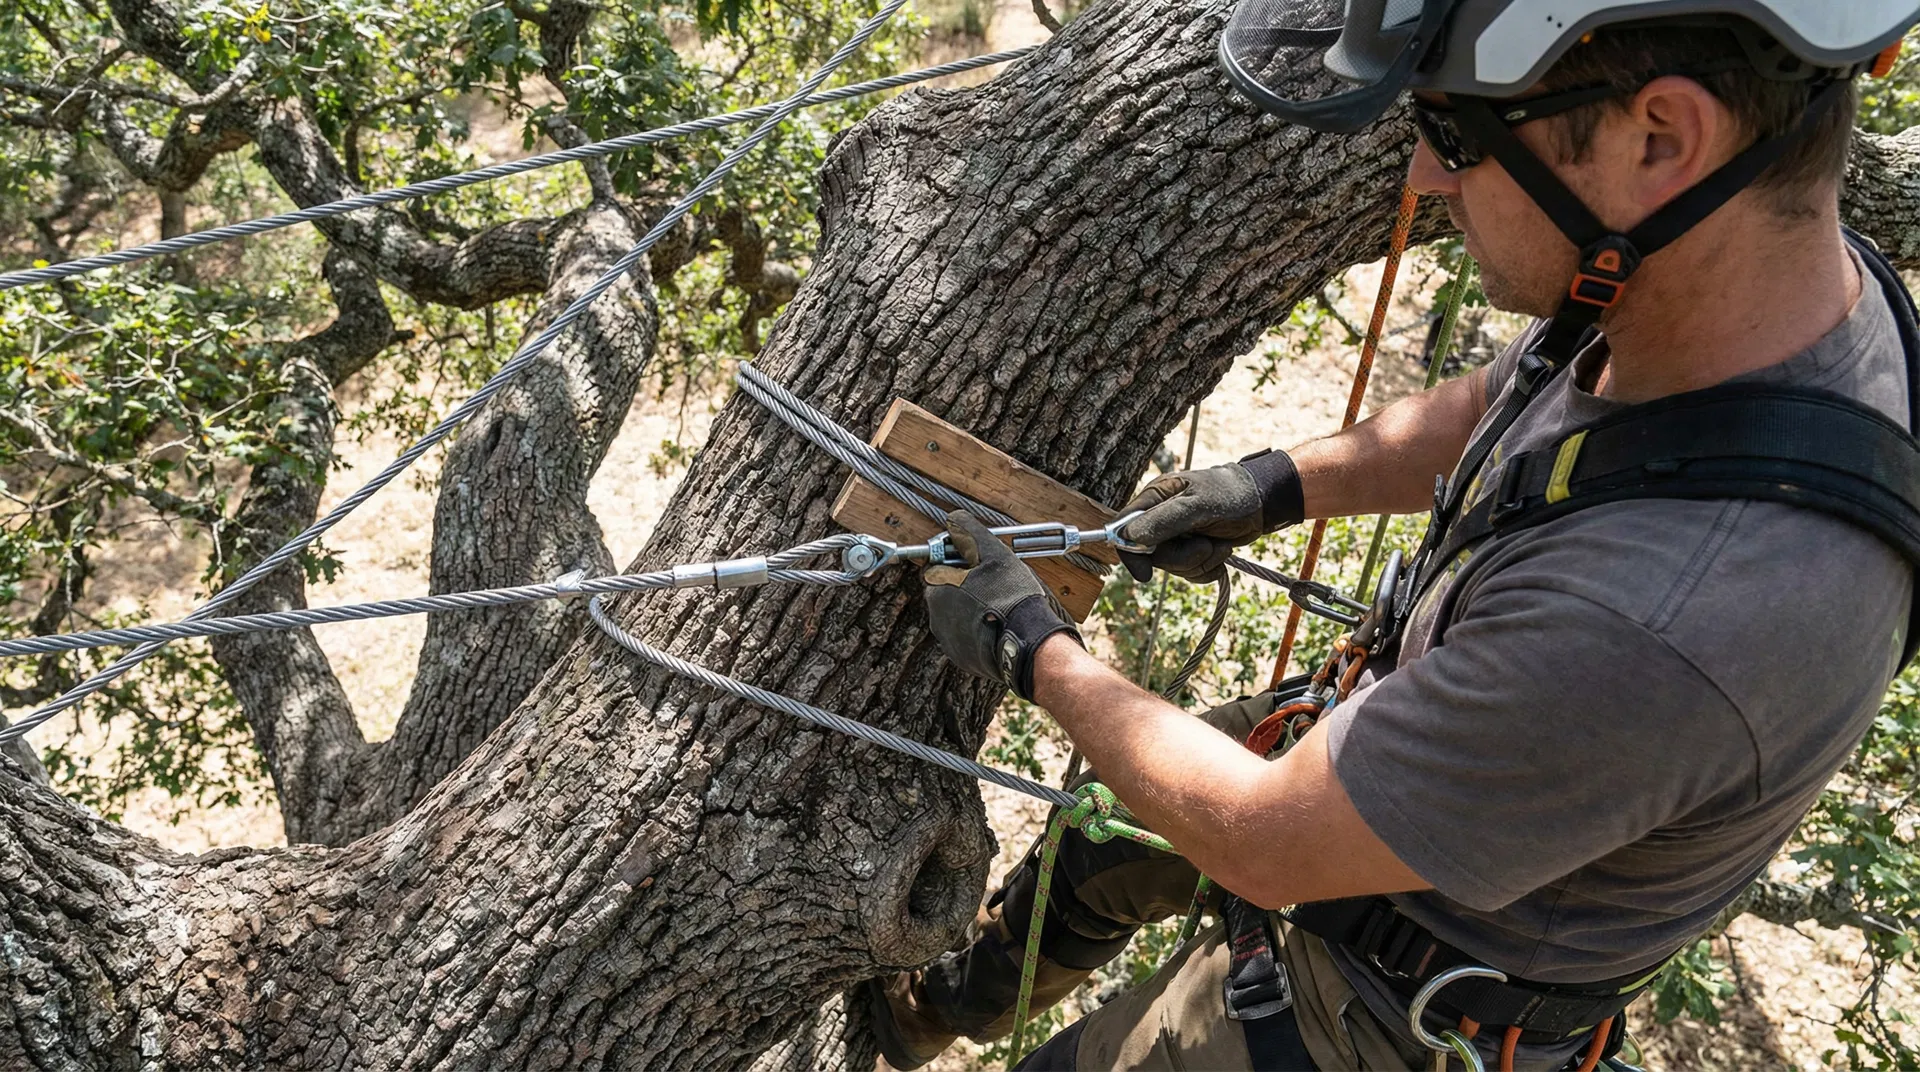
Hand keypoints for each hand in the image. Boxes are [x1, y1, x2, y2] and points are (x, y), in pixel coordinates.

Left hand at [923, 511, 1080, 700]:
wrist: (1027, 642)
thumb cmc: (1011, 597)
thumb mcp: (993, 554)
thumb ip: (970, 533)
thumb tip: (956, 519)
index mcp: (938, 589)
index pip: (938, 568)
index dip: (959, 563)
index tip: (977, 564)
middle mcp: (936, 616)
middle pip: (947, 593)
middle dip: (965, 587)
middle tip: (992, 584)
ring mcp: (948, 640)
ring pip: (956, 616)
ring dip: (972, 609)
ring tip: (998, 606)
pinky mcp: (962, 657)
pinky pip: (966, 637)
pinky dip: (978, 630)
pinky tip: (997, 625)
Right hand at [1117, 449, 1303, 581]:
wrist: (1263, 503)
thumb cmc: (1231, 494)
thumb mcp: (1198, 505)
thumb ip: (1164, 520)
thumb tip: (1130, 536)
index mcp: (1155, 498)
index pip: (1124, 528)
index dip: (1130, 553)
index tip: (1144, 574)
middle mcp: (1160, 518)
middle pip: (1151, 555)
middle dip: (1182, 558)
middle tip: (1206, 546)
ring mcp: (1177, 536)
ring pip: (1173, 567)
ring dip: (1200, 562)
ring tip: (1219, 544)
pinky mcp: (1192, 551)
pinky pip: (1189, 573)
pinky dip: (1207, 569)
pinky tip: (1221, 553)